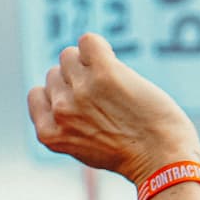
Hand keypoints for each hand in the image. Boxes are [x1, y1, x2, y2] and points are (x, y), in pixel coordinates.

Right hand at [26, 33, 199, 184]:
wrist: (161, 158)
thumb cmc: (128, 155)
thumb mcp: (81, 147)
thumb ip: (66, 124)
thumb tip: (64, 90)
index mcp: (49, 133)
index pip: (38, 93)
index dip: (60, 94)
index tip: (82, 104)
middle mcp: (61, 110)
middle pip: (55, 73)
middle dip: (76, 80)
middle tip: (104, 97)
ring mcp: (81, 90)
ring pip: (70, 55)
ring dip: (88, 62)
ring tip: (111, 80)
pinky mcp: (105, 73)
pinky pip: (88, 41)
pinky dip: (98, 47)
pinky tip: (113, 62)